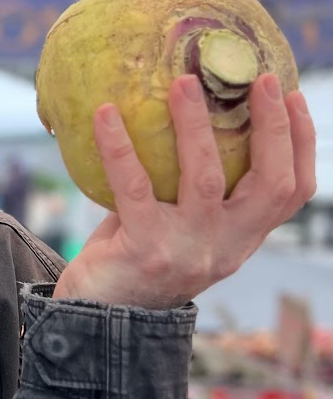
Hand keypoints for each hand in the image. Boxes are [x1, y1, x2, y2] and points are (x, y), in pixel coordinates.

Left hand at [52, 72, 316, 309]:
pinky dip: (119, 147)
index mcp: (240, 240)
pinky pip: (133, 188)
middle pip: (269, 183)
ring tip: (183, 83)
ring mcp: (188, 251)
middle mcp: (224, 247)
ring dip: (196, 126)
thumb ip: (189, 188)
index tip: (293, 95)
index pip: (291, 192)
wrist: (98, 319)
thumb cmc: (136, 259)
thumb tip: (184, 108)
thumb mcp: (178, 227)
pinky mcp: (145, 252)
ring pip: (206, 179)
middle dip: (272, 128)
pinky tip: (105, 114)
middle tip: (258, 79)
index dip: (300, 143)